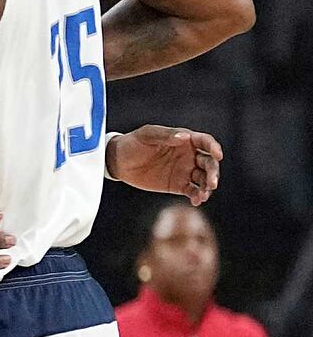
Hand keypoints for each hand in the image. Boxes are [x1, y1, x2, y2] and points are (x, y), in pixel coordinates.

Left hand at [107, 125, 221, 205]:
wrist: (118, 161)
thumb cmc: (133, 143)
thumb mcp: (147, 135)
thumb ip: (165, 135)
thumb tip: (184, 137)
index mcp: (184, 140)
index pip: (205, 142)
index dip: (214, 147)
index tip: (218, 155)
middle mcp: (189, 155)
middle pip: (209, 163)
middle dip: (213, 172)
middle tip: (211, 183)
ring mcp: (185, 171)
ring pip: (204, 178)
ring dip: (207, 187)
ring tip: (202, 194)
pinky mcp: (178, 185)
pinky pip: (193, 191)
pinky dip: (198, 196)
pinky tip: (196, 200)